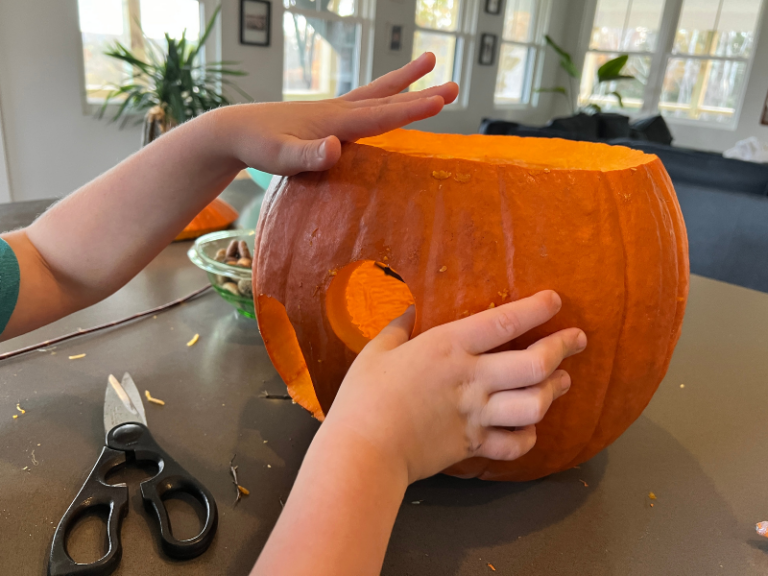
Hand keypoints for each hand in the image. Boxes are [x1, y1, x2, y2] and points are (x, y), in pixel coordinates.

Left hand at [217, 52, 457, 175]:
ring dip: (406, 82)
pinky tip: (389, 98)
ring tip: (430, 62)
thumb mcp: (282, 158)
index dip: (414, 109)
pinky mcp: (327, 117)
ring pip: (379, 93)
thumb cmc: (258, 147)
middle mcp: (340, 110)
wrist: (235, 130)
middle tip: (455, 85)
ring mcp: (334, 110)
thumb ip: (309, 155)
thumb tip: (337, 148)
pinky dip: (384, 95)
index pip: (383, 115)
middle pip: (389, 99)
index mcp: (336, 121)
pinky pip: (365, 103)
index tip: (442, 101)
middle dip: (422, 93)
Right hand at [322, 291, 587, 483]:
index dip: (536, 309)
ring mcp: (477, 414)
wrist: (364, 450)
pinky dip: (528, 438)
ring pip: (534, 404)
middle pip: (535, 364)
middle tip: (577, 340)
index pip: (504, 322)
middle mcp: (472, 379)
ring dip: (554, 392)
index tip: (555, 301)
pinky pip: (514, 444)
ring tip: (562, 381)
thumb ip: (396, 327)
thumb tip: (406, 308)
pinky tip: (530, 429)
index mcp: (449, 348)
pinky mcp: (473, 444)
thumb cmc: (365, 397)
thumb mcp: (376, 351)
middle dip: (563, 348)